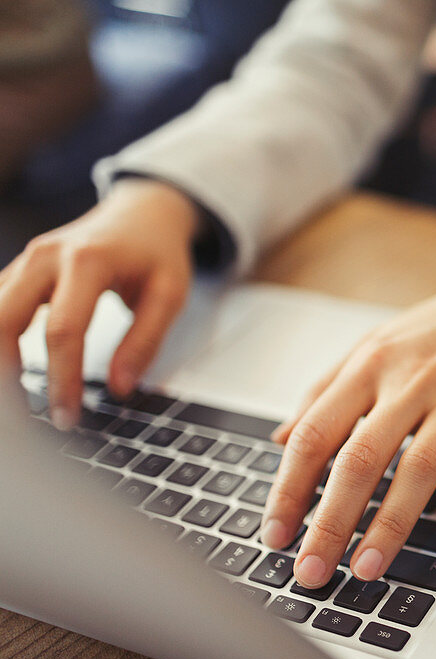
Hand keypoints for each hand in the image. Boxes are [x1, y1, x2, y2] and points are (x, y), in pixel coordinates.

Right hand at [0, 179, 198, 427]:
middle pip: (2, 321)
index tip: (66, 416)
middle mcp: (46, 257)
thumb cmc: (158, 254)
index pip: (62, 330)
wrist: (143, 213)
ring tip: (16, 404)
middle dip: (5, 373)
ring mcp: (26, 262)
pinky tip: (9, 374)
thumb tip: (119, 388)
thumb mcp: (170, 294)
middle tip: (23, 420)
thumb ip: (145, 341)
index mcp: (87, 262)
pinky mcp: (19, 272)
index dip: (60, 379)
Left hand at [262, 259, 435, 586]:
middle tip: (311, 571)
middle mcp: (412, 381)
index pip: (317, 433)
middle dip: (331, 522)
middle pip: (361, 458)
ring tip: (366, 570)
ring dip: (390, 527)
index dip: (290, 488)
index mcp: (370, 364)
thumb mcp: (375, 345)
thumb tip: (282, 441)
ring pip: (420, 469)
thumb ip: (326, 391)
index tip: (276, 534)